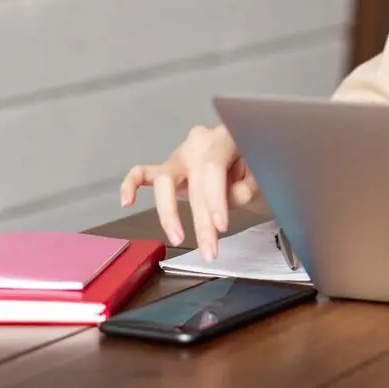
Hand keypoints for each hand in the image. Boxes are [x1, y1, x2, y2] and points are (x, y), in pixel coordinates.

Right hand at [119, 124, 259, 259]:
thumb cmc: (254, 163)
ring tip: (178, 238)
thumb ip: (246, 186)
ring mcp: (179, 155)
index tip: (221, 227)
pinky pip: (142, 173)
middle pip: (193, 182)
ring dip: (170, 213)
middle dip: (201, 220)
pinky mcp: (167, 168)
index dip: (215, 198)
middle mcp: (197, 143)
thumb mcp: (261, 173)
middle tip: (209, 250)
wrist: (247, 153)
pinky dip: (131, 185)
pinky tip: (127, 202)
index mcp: (223, 138)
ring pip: (164, 181)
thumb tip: (225, 201)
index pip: (213, 167)